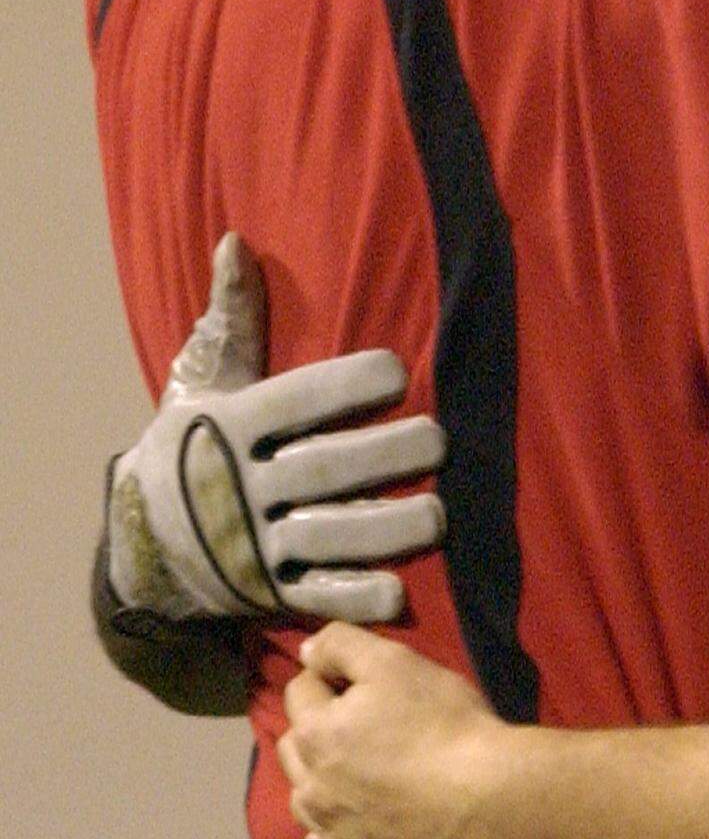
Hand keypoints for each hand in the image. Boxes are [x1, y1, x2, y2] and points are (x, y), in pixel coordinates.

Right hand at [107, 233, 445, 622]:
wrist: (138, 544)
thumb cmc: (189, 444)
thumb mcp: (202, 380)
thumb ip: (232, 316)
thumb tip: (236, 242)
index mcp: (229, 427)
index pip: (291, 403)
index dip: (343, 387)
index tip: (397, 371)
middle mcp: (240, 487)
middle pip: (319, 472)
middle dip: (381, 457)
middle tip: (440, 440)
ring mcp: (253, 546)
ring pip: (326, 537)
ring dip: (384, 531)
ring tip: (440, 515)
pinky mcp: (267, 593)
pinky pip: (314, 596)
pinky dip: (354, 597)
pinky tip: (401, 590)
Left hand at [279, 622, 504, 838]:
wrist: (489, 806)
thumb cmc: (443, 724)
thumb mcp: (395, 662)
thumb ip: (341, 646)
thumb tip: (307, 651)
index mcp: (316, 734)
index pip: (300, 689)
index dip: (329, 675)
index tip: (362, 679)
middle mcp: (312, 789)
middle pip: (293, 748)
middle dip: (315, 728)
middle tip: (359, 722)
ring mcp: (335, 836)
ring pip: (305, 802)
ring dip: (319, 782)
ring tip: (356, 774)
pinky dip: (331, 836)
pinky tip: (351, 827)